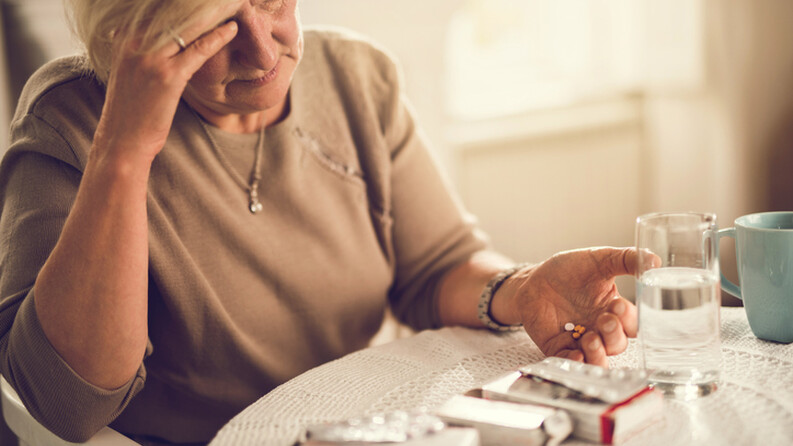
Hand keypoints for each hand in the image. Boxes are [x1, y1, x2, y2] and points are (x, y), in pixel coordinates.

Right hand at [92, 13, 238, 163]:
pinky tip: (233, 29)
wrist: (123, 140)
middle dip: (198, 4)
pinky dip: (218, 37)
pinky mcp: (168, 76)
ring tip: (232, 5)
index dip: (176, 2)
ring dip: (212, 13)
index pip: (154, 8)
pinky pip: (199, 49)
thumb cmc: (130, 108)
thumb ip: (138, 47)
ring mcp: (150, 58)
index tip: (199, 0)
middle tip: (221, 0)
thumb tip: (154, 33)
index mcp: (123, 37)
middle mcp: (133, 42)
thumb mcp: (127, 69)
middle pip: (172, 10)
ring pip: (188, 25)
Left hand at [502, 247, 639, 366]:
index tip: (618, 303)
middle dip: (614, 334)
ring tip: (591, 338)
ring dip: (599, 352)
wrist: (534, 279)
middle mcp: (600, 329)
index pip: (633, 323)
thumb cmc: (568, 270)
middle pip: (618, 344)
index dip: (629, 318)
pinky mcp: (559, 347)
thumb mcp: (599, 260)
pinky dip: (576, 360)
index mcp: (614, 310)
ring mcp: (580, 340)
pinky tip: (576, 353)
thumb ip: (626, 260)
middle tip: (604, 319)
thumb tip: (654, 261)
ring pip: (599, 358)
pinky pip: (571, 361)